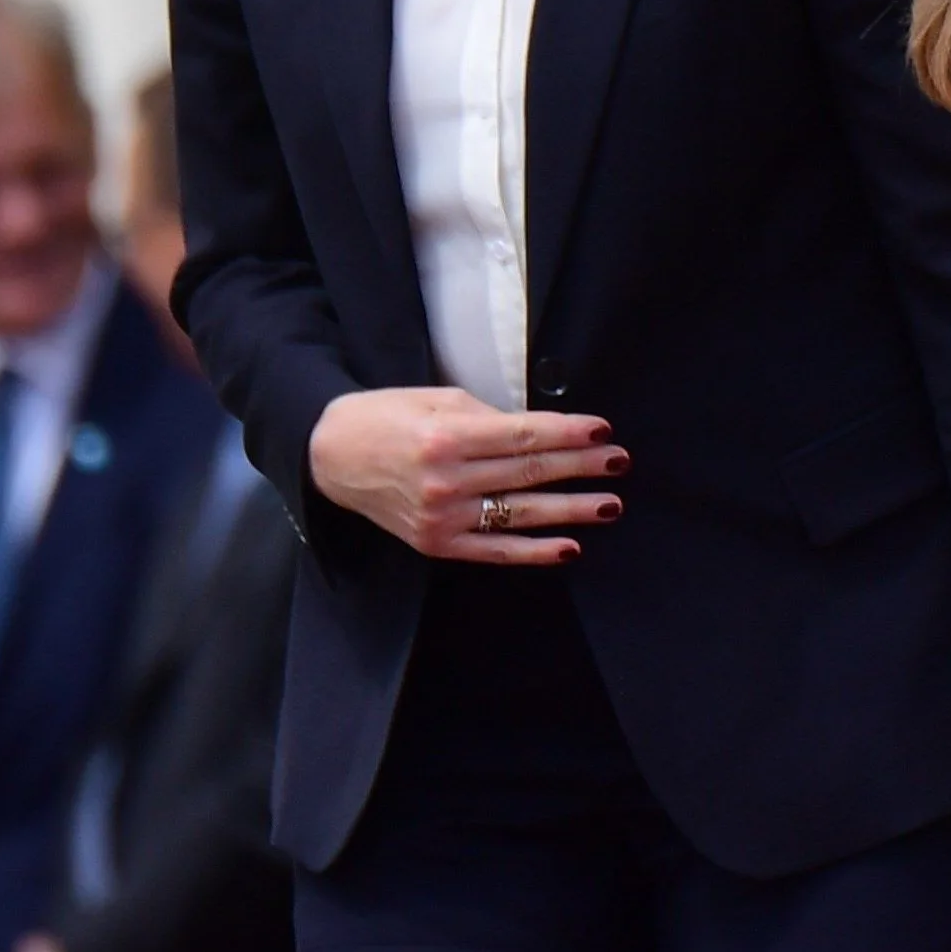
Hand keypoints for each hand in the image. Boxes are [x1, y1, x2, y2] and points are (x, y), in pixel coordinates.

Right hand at [306, 386, 623, 563]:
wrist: (331, 456)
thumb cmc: (386, 418)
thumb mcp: (436, 400)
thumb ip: (489, 417)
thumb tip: (539, 431)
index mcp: (446, 438)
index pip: (523, 437)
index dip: (567, 435)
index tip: (602, 431)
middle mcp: (445, 481)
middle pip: (529, 473)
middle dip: (581, 468)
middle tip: (619, 463)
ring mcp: (442, 518)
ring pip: (521, 514)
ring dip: (571, 510)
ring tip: (610, 504)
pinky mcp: (437, 544)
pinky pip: (495, 550)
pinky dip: (534, 551)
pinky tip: (570, 547)